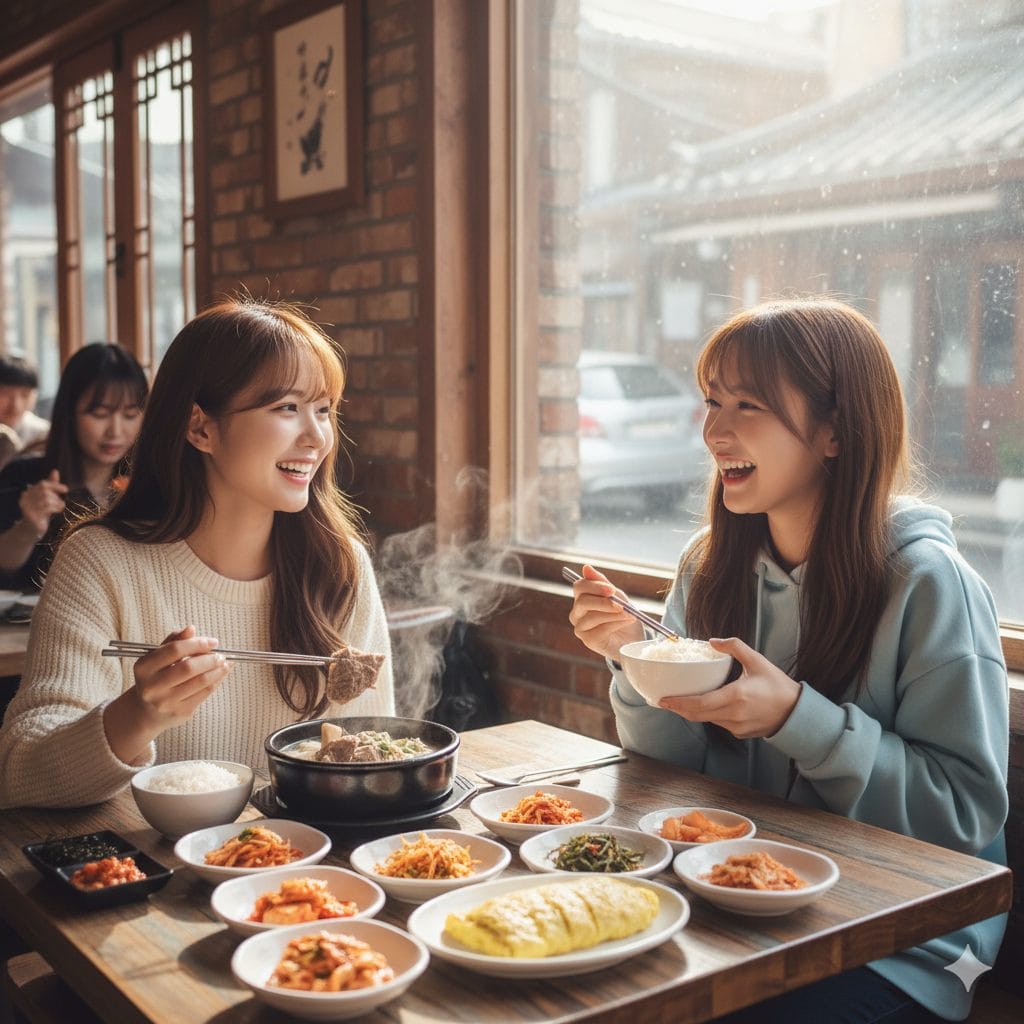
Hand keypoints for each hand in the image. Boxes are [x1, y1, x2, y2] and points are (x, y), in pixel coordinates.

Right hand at [18, 469, 67, 537]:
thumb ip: (50, 485)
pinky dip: (56, 508)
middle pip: (45, 491)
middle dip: (56, 495)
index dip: (55, 485)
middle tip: (61, 502)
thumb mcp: (47, 498)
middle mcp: (25, 499)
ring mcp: (27, 507)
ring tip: (60, 507)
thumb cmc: (42, 513)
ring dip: (57, 503)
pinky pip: (47, 508)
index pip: (43, 484)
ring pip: (47, 499)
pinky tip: (58, 511)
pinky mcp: (31, 516)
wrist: (32, 531)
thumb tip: (55, 471)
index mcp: (28, 493)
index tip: (66, 489)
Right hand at [127, 625, 230, 731]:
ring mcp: (166, 702)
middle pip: (188, 667)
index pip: (174, 650)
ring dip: (217, 670)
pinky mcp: (180, 712)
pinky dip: (217, 681)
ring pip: (200, 681)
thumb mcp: (157, 657)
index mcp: (143, 668)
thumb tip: (191, 629)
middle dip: (209, 659)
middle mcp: (152, 686)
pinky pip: (204, 693)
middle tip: (220, 654)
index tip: (212, 642)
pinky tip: (221, 674)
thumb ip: (174, 641)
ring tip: (224, 663)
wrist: (146, 711)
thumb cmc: (156, 678)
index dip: (197, 644)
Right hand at [567, 564, 642, 660]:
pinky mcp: (588, 641)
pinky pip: (600, 630)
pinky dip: (616, 625)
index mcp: (582, 598)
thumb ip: (602, 583)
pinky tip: (626, 622)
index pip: (579, 586)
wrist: (633, 636)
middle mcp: (577, 613)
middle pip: (582, 602)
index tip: (611, 590)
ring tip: (629, 614)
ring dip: (614, 614)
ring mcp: (581, 627)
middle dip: (603, 602)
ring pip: (592, 617)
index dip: (594, 586)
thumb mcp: (616, 595)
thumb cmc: (623, 614)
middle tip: (621, 605)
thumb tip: (586, 567)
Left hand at [658, 637, 800, 738]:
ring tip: (681, 701)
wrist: (796, 713)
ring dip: (693, 711)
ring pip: (707, 720)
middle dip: (679, 709)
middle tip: (665, 701)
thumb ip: (735, 647)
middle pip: (697, 715)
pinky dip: (709, 715)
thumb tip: (713, 641)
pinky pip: (718, 723)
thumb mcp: (757, 661)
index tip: (663, 699)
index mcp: (735, 696)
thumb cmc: (778, 686)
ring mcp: (736, 727)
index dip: (678, 703)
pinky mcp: (740, 733)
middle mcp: (733, 715)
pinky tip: (705, 705)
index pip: (699, 704)